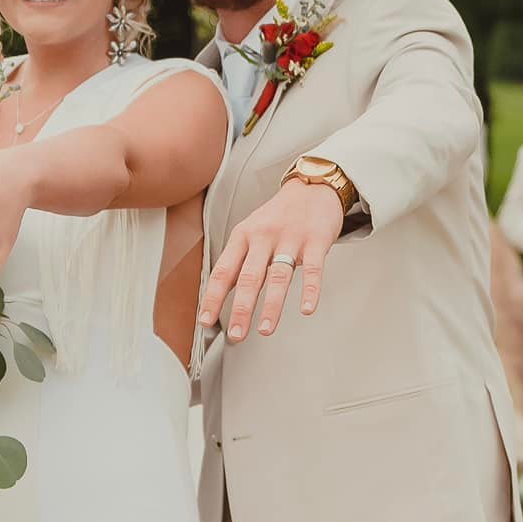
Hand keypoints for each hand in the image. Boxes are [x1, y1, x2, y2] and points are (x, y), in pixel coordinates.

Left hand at [200, 178, 344, 341]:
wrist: (313, 186)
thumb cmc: (279, 214)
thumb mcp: (251, 231)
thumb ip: (239, 261)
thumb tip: (220, 296)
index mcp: (243, 235)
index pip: (223, 270)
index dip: (212, 297)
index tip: (206, 320)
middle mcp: (264, 236)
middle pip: (249, 277)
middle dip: (241, 309)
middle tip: (236, 334)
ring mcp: (291, 238)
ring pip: (278, 276)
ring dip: (271, 306)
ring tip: (265, 329)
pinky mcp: (316, 240)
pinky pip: (312, 269)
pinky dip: (310, 291)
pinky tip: (306, 308)